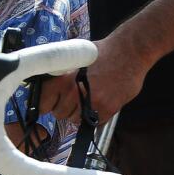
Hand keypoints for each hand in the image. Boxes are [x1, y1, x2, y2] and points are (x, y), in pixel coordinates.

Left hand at [39, 34, 153, 121]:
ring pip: (75, 120)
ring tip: (88, 101)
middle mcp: (74, 94)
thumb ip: (60, 71)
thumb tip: (48, 81)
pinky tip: (100, 104)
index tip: (54, 101)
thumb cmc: (103, 52)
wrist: (130, 52)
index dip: (49, 103)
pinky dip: (96, 116)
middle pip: (59, 114)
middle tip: (75, 98)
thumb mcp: (75, 56)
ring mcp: (91, 103)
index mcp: (62, 80)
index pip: (43, 105)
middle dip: (65, 107)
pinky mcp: (108, 109)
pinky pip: (94, 123)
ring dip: (79, 113)